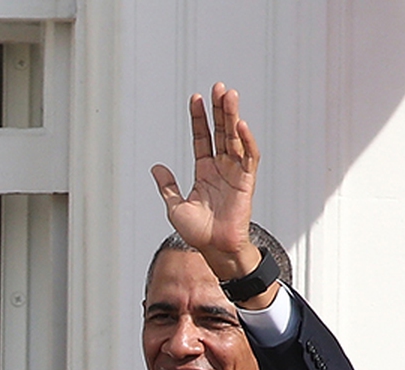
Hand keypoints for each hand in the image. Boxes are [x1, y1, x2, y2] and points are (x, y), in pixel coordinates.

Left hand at [150, 83, 260, 280]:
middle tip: (218, 87)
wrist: (213, 248)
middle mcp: (221, 167)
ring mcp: (235, 172)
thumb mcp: (175, 206)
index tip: (196, 98)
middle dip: (220, 110)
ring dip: (233, 117)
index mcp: (204, 171)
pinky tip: (240, 125)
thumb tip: (155, 166)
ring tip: (229, 95)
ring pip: (235, 138)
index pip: (202, 138)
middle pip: (221, 132)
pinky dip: (246, 141)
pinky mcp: (247, 181)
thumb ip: (167, 186)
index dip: (199, 119)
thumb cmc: (197, 232)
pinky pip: (248, 157)